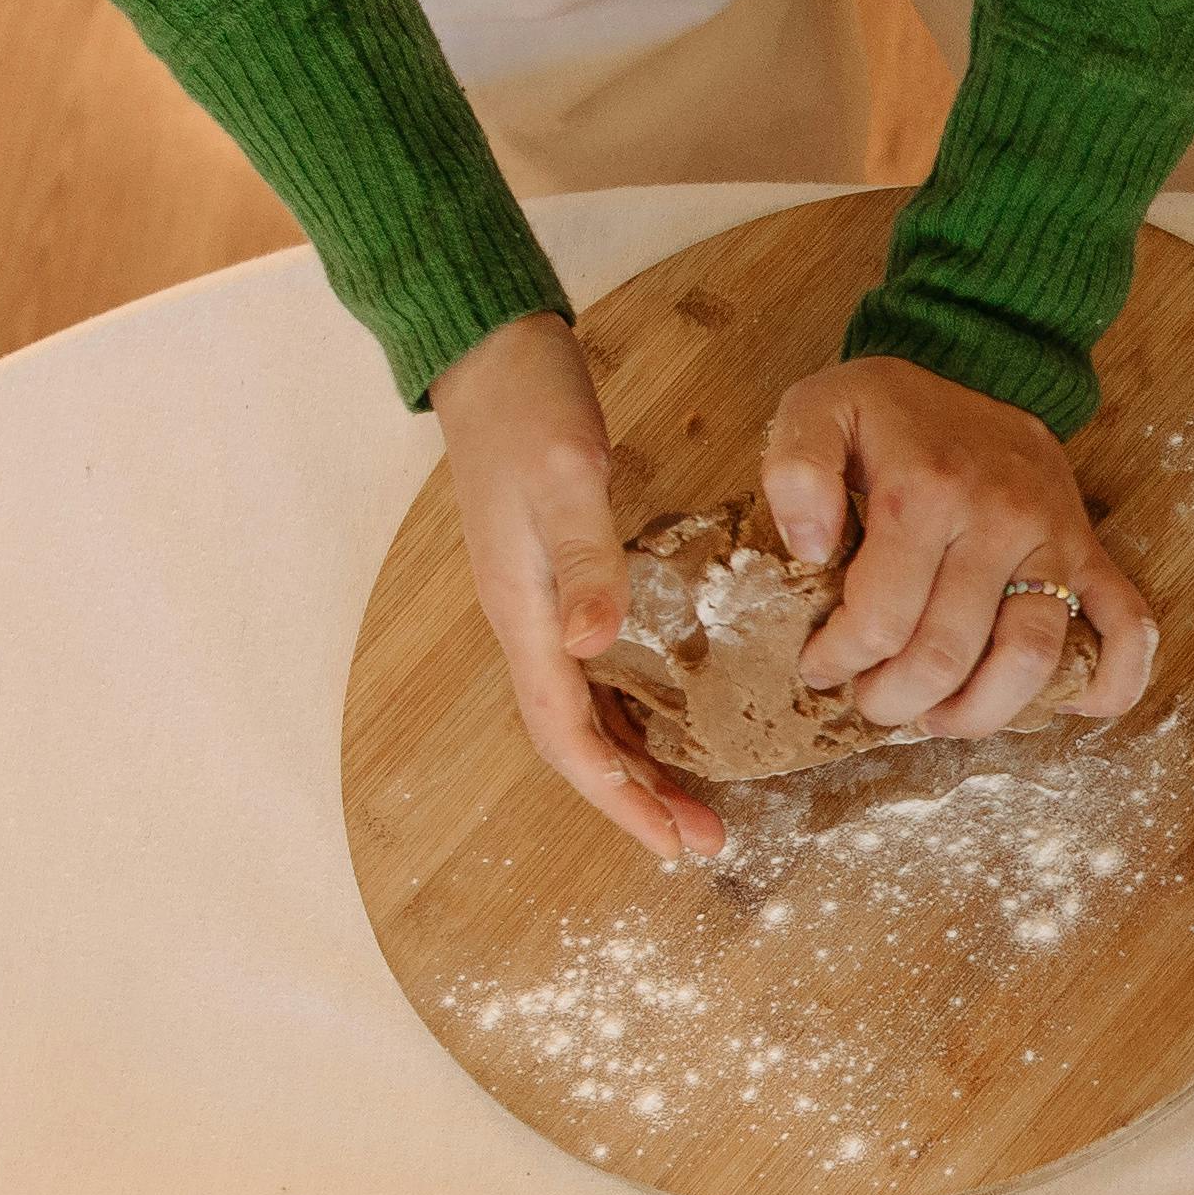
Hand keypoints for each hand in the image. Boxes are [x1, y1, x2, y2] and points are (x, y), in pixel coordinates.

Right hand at [432, 311, 719, 864]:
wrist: (490, 352)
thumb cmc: (526, 407)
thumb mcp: (567, 476)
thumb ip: (586, 560)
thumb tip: (593, 650)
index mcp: (524, 613)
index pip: (567, 736)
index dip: (617, 796)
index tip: (669, 842)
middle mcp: (529, 624)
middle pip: (579, 742)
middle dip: (637, 798)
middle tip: (704, 842)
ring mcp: (541, 606)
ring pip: (589, 714)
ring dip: (640, 764)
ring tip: (699, 805)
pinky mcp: (560, 582)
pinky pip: (599, 675)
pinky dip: (637, 713)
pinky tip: (679, 725)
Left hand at [765, 358, 1155, 735]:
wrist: (979, 365)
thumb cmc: (891, 410)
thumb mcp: (819, 408)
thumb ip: (795, 470)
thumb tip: (812, 550)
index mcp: (927, 489)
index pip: (881, 617)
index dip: (840, 660)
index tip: (821, 666)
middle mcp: (1001, 517)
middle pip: (948, 653)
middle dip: (896, 699)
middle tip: (871, 700)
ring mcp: (1058, 538)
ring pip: (1032, 658)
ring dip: (978, 714)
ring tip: (937, 717)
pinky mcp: (1093, 552)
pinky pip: (1126, 629)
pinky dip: (1108, 686)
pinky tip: (1062, 710)